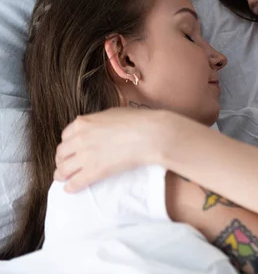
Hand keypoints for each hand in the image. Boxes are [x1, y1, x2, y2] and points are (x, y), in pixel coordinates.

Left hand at [54, 108, 195, 191]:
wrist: (149, 134)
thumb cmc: (137, 121)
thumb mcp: (112, 113)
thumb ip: (98, 122)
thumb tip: (97, 127)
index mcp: (83, 123)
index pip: (65, 136)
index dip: (68, 145)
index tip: (71, 150)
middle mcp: (79, 139)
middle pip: (61, 153)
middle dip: (63, 160)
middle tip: (67, 165)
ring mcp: (85, 156)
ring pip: (63, 170)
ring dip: (61, 175)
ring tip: (64, 179)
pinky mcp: (94, 171)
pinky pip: (75, 182)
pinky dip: (71, 187)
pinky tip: (71, 189)